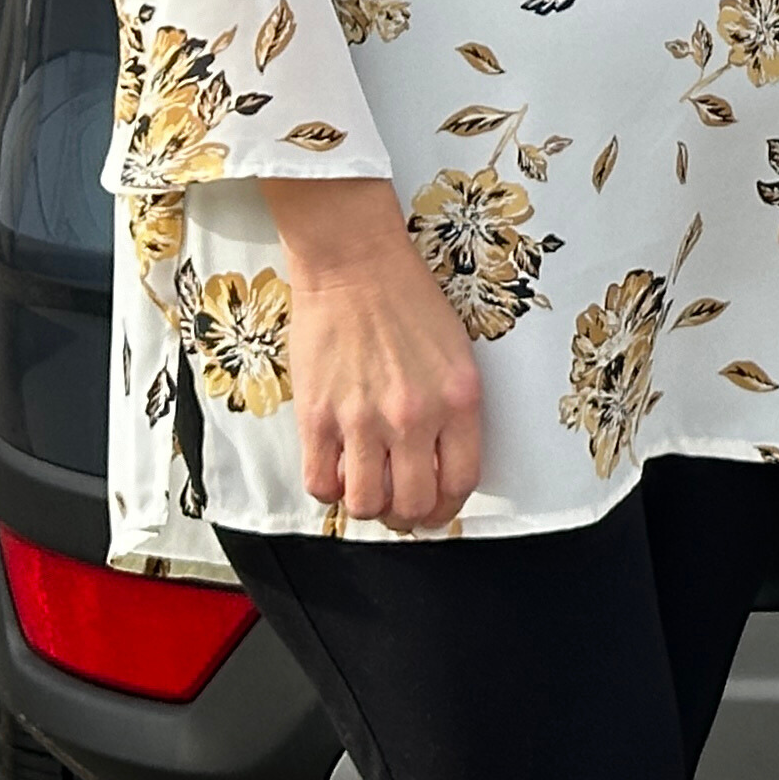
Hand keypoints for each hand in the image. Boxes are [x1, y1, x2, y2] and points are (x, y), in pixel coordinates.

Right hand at [261, 178, 482, 531]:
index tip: (435, 507)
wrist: (355, 263)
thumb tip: (439, 463)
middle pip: (414, 505)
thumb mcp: (455, 354)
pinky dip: (328, 489)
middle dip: (408, 516)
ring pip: (366, 505)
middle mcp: (415, 417)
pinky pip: (320, 485)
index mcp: (459, 399)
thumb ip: (452, 410)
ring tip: (365, 486)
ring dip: (367, 506)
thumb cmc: (407, 300)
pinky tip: (335, 469)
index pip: (461, 482)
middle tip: (398, 505)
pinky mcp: (318, 417)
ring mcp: (363, 420)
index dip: (447, 508)